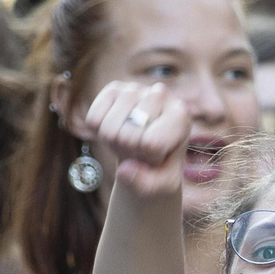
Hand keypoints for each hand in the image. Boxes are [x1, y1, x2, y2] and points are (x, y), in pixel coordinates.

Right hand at [77, 81, 190, 199]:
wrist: (147, 151)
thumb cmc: (159, 167)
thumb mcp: (162, 184)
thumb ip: (148, 185)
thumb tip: (123, 171)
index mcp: (180, 116)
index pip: (151, 143)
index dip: (147, 157)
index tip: (156, 154)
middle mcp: (161, 94)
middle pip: (128, 136)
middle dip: (130, 151)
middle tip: (140, 148)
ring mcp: (135, 89)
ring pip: (108, 128)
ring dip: (114, 143)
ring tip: (129, 140)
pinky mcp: (113, 89)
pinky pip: (93, 120)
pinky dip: (98, 133)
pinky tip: (116, 129)